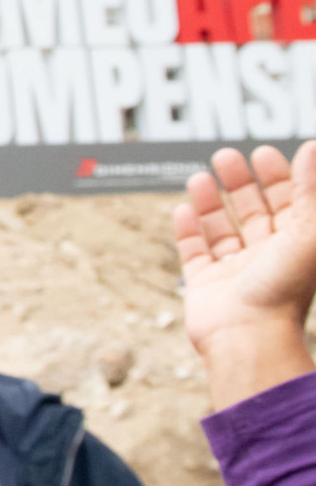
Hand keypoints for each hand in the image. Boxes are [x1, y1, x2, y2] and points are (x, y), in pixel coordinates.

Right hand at [172, 142, 315, 409]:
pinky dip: (188, 230)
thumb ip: (309, 191)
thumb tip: (310, 147)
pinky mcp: (205, 285)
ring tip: (199, 177)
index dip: (280, 179)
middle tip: (226, 156)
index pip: (291, 206)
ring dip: (211, 202)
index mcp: (297, 249)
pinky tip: (182, 209)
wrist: (248, 337)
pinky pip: (195, 252)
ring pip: (222, 230)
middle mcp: (267, 259)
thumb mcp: (305, 232)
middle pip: (255, 214)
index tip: (264, 153)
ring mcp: (234, 272)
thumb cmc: (283, 290)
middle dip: (241, 184)